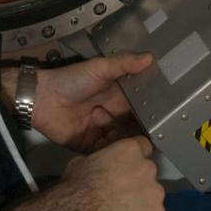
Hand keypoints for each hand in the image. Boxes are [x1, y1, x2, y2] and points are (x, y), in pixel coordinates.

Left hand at [26, 52, 152, 152]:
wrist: (41, 99)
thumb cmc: (71, 80)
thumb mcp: (98, 68)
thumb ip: (123, 64)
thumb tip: (150, 56)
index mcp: (117, 97)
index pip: (140, 107)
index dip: (152, 113)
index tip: (169, 119)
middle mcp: (113, 116)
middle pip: (134, 127)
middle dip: (143, 132)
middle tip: (157, 138)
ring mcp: (102, 132)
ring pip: (123, 142)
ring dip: (128, 143)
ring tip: (136, 144)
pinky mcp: (91, 146)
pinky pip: (107, 153)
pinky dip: (113, 153)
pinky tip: (120, 154)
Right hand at [61, 136, 165, 210]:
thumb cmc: (78, 186)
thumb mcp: (84, 162)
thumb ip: (101, 161)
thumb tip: (100, 167)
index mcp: (131, 149)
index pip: (143, 146)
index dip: (134, 159)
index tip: (126, 168)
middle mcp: (148, 167)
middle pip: (149, 173)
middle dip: (138, 182)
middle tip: (121, 194)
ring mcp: (156, 192)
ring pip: (152, 197)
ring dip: (142, 203)